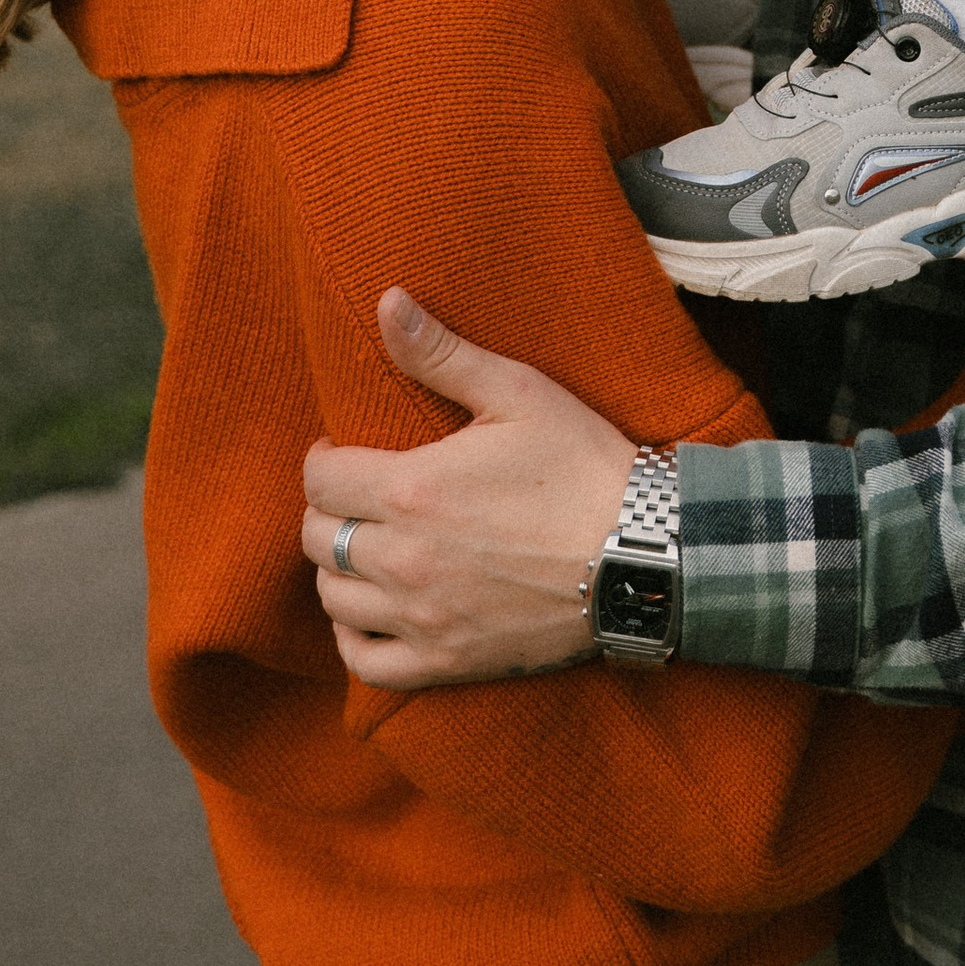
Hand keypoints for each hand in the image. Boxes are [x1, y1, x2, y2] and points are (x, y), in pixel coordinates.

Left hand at [299, 293, 629, 687]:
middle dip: (328, 511)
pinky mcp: (447, 661)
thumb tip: (385, 302)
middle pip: (317, 539)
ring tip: (368, 547)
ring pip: (334, 599)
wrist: (647, 554)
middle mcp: (405, 560)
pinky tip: (371, 613)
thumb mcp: (518, 394)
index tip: (343, 451)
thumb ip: (442, 353)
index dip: (324, 459)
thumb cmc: (584, 467)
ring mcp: (423, 618)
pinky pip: (365, 663)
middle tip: (358, 497)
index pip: (320, 480)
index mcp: (413, 491)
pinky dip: (354, 638)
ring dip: (340, 570)